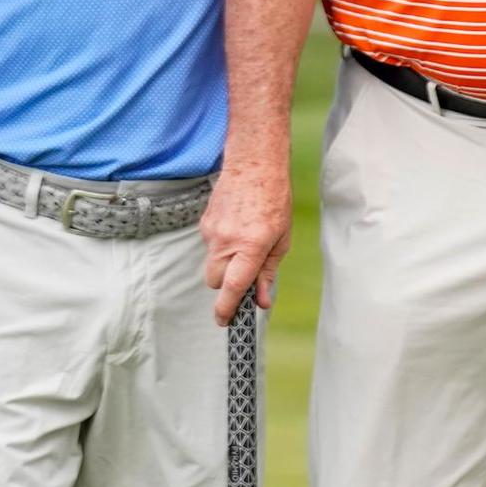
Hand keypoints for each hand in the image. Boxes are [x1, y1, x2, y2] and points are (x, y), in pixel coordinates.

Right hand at [202, 154, 293, 322]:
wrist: (253, 164)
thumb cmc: (274, 200)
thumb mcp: (281, 239)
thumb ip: (269, 272)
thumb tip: (262, 301)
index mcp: (251, 246)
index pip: (233, 286)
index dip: (227, 308)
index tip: (225, 321)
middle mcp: (227, 241)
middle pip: (215, 282)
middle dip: (227, 285)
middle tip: (245, 272)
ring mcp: (211, 232)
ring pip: (212, 264)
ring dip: (226, 263)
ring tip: (245, 239)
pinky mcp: (203, 223)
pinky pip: (210, 246)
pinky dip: (222, 246)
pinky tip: (236, 227)